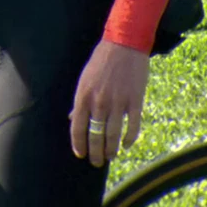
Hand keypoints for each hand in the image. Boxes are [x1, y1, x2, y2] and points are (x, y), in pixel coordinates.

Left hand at [70, 40, 149, 167]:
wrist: (125, 44)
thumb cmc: (101, 60)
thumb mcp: (84, 79)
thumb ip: (78, 101)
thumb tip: (70, 118)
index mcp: (83, 97)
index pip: (77, 129)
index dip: (79, 145)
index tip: (81, 154)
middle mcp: (99, 102)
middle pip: (95, 136)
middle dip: (95, 153)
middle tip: (96, 162)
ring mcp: (118, 103)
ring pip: (113, 135)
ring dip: (111, 150)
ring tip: (111, 156)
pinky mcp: (135, 101)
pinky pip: (132, 127)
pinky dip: (129, 139)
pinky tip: (126, 144)